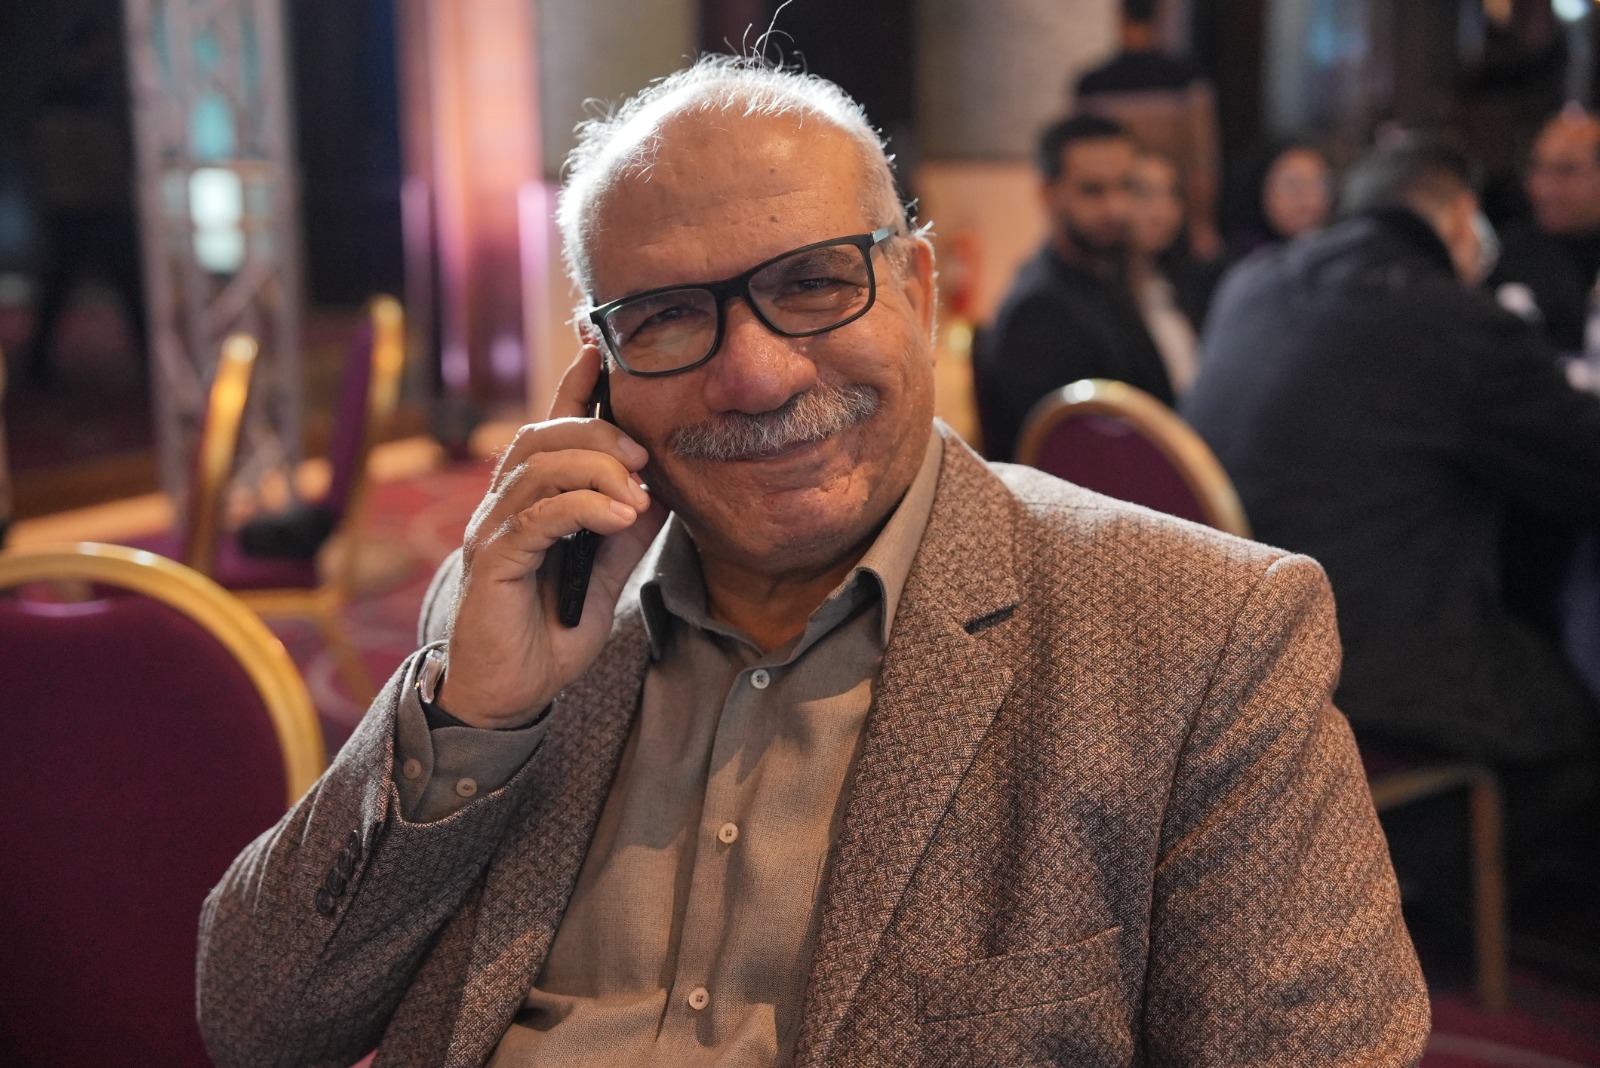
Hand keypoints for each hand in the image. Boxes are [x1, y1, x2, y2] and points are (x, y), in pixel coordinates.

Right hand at [438, 345, 666, 727]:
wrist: (505, 696)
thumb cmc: (548, 634)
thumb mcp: (603, 575)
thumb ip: (623, 531)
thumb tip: (660, 489)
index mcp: (529, 502)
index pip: (550, 427)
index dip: (575, 385)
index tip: (601, 347)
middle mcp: (502, 506)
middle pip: (542, 436)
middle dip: (598, 432)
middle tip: (644, 457)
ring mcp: (491, 531)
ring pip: (539, 468)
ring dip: (597, 471)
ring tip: (637, 497)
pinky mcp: (491, 563)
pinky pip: (537, 517)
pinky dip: (584, 507)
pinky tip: (619, 518)